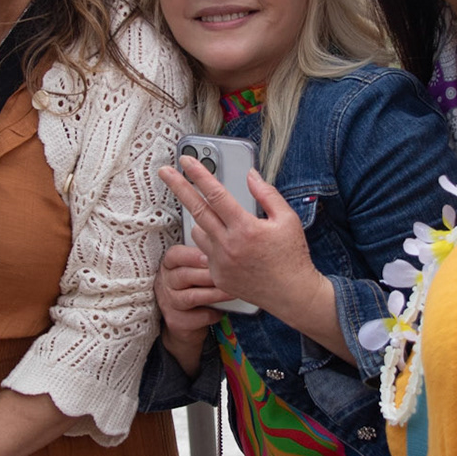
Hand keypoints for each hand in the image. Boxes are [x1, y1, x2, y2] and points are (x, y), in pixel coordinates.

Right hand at [156, 241, 224, 333]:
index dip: (192, 256)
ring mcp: (169, 303)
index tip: (209, 256)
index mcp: (169, 265)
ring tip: (231, 292)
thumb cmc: (194, 287)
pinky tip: (222, 310)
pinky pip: (196, 317)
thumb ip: (205, 259)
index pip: (174, 255)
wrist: (184, 321)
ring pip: (190, 297)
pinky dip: (212, 314)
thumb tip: (226, 251)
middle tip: (228, 273)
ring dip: (214, 294)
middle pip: (183, 276)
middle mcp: (165, 282)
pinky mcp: (175, 321)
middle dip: (208, 275)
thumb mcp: (195, 269)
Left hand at [157, 157, 318, 319]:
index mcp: (245, 228)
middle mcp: (228, 245)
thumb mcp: (287, 219)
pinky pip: (205, 251)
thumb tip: (250, 175)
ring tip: (223, 222)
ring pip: (199, 231)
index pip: (216, 194)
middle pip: (196, 209)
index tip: (186, 161)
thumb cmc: (292, 256)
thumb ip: (267, 194)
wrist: (291, 294)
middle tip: (165, 171)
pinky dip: (212, 242)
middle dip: (178, 187)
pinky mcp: (217, 276)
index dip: (199, 174)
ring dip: (203, 220)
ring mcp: (220, 262)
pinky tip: (231, 246)